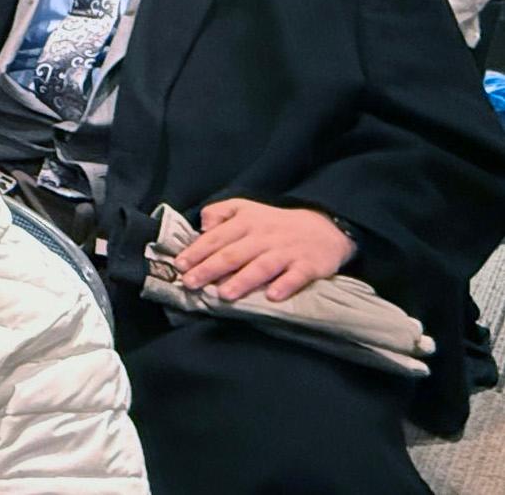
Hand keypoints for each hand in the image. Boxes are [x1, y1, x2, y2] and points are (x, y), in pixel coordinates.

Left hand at [173, 199, 357, 302]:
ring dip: (242, 280)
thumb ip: (220, 212)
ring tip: (224, 294)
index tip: (180, 265)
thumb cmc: (274, 223)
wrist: (324, 228)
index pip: (217, 238)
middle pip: (234, 253)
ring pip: (262, 266)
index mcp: (246, 222)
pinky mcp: (309, 265)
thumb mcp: (245, 208)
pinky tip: (272, 297)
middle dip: (210, 268)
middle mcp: (264, 236)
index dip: (197, 251)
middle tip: (191, 283)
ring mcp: (287, 251)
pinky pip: (296, 276)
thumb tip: (202, 226)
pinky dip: (285, 285)